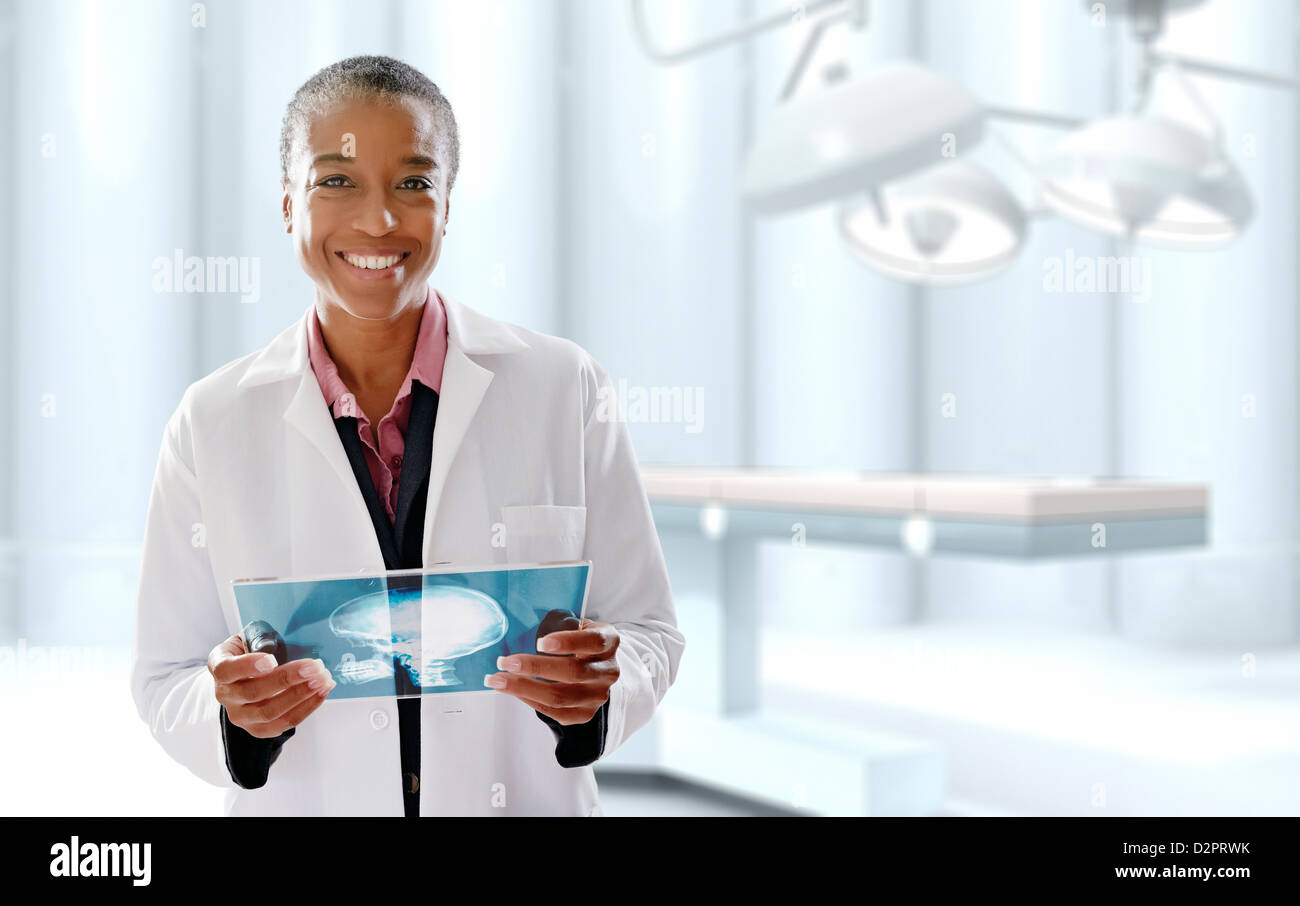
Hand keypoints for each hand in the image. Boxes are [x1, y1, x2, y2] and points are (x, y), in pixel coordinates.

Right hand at [208, 634, 335, 737]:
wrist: (248, 674)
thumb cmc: (253, 650)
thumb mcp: (252, 636)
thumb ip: (263, 637)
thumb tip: (284, 640)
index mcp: (219, 666)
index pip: (226, 670)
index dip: (247, 666)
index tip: (271, 660)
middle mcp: (225, 694)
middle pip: (254, 692)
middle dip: (287, 679)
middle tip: (313, 667)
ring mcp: (240, 715)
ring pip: (269, 712)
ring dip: (300, 695)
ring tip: (322, 680)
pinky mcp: (257, 728)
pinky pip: (283, 723)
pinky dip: (306, 708)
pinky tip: (321, 692)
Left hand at [483, 618, 619, 725]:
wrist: (597, 667)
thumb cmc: (579, 641)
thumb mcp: (577, 625)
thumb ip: (559, 624)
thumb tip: (519, 624)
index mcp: (608, 641)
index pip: (592, 641)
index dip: (568, 642)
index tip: (540, 642)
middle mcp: (608, 670)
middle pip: (572, 672)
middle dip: (535, 667)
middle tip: (506, 662)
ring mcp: (598, 695)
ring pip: (560, 697)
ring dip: (524, 688)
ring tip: (498, 679)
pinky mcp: (585, 713)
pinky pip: (555, 712)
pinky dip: (530, 700)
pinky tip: (513, 690)